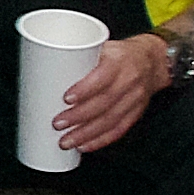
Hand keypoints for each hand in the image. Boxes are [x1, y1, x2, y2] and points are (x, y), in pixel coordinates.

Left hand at [52, 33, 170, 152]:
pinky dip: (101, 140)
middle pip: (105, 103)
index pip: (103, 77)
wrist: (152, 61)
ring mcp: (136, 99)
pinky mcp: (136, 113)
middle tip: (57, 124)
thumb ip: (78, 58)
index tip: (65, 98)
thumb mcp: (102, 47)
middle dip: (79, 117)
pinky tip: (85, 146)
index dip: (85, 89)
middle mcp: (130, 81)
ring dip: (87, 134)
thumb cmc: (118, 54)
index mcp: (120, 61)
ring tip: (66, 141)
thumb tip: (40, 68)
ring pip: (111, 120)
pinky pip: (120, 129)